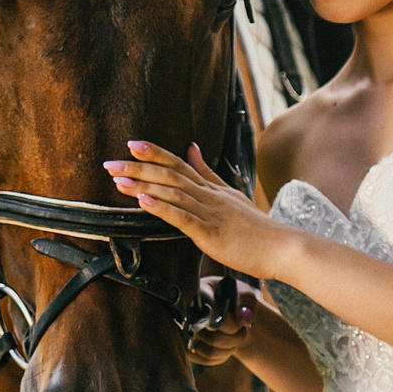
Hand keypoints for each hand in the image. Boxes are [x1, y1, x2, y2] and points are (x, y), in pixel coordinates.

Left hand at [103, 140, 287, 280]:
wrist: (283, 247)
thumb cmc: (257, 228)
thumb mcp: (231, 194)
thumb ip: (209, 172)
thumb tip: (192, 148)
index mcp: (212, 188)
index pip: (179, 164)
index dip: (155, 153)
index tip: (131, 144)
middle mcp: (208, 196)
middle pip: (169, 175)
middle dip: (138, 168)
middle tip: (110, 163)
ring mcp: (210, 213)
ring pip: (172, 193)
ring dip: (143, 185)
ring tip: (118, 180)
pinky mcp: (211, 233)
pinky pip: (183, 218)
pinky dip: (162, 208)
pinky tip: (143, 202)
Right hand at [189, 271, 250, 367]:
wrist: (229, 313)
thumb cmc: (236, 300)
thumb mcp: (245, 294)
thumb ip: (245, 301)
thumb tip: (243, 318)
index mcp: (199, 293)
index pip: (211, 314)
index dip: (229, 323)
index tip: (240, 322)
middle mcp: (186, 312)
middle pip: (212, 336)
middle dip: (234, 337)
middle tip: (242, 329)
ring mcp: (184, 331)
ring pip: (209, 351)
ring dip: (230, 348)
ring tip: (236, 336)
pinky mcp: (187, 347)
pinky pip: (206, 360)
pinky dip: (222, 356)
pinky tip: (227, 345)